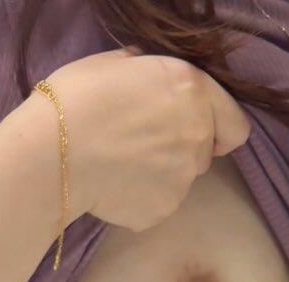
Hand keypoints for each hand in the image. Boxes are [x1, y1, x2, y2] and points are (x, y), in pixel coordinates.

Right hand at [40, 49, 250, 233]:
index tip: (199, 128)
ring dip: (161, 172)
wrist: (52, 154)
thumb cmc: (77, 98)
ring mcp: (183, 178)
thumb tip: (151, 81)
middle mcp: (197, 134)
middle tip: (141, 142)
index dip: (220, 126)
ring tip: (121, 164)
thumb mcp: (117, 64)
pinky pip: (159, 202)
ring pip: (182, 178)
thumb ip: (150, 74)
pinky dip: (141, 197)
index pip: (235, 123)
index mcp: (191, 90)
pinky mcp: (163, 210)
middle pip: (205, 150)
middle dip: (182, 146)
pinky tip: (113, 185)